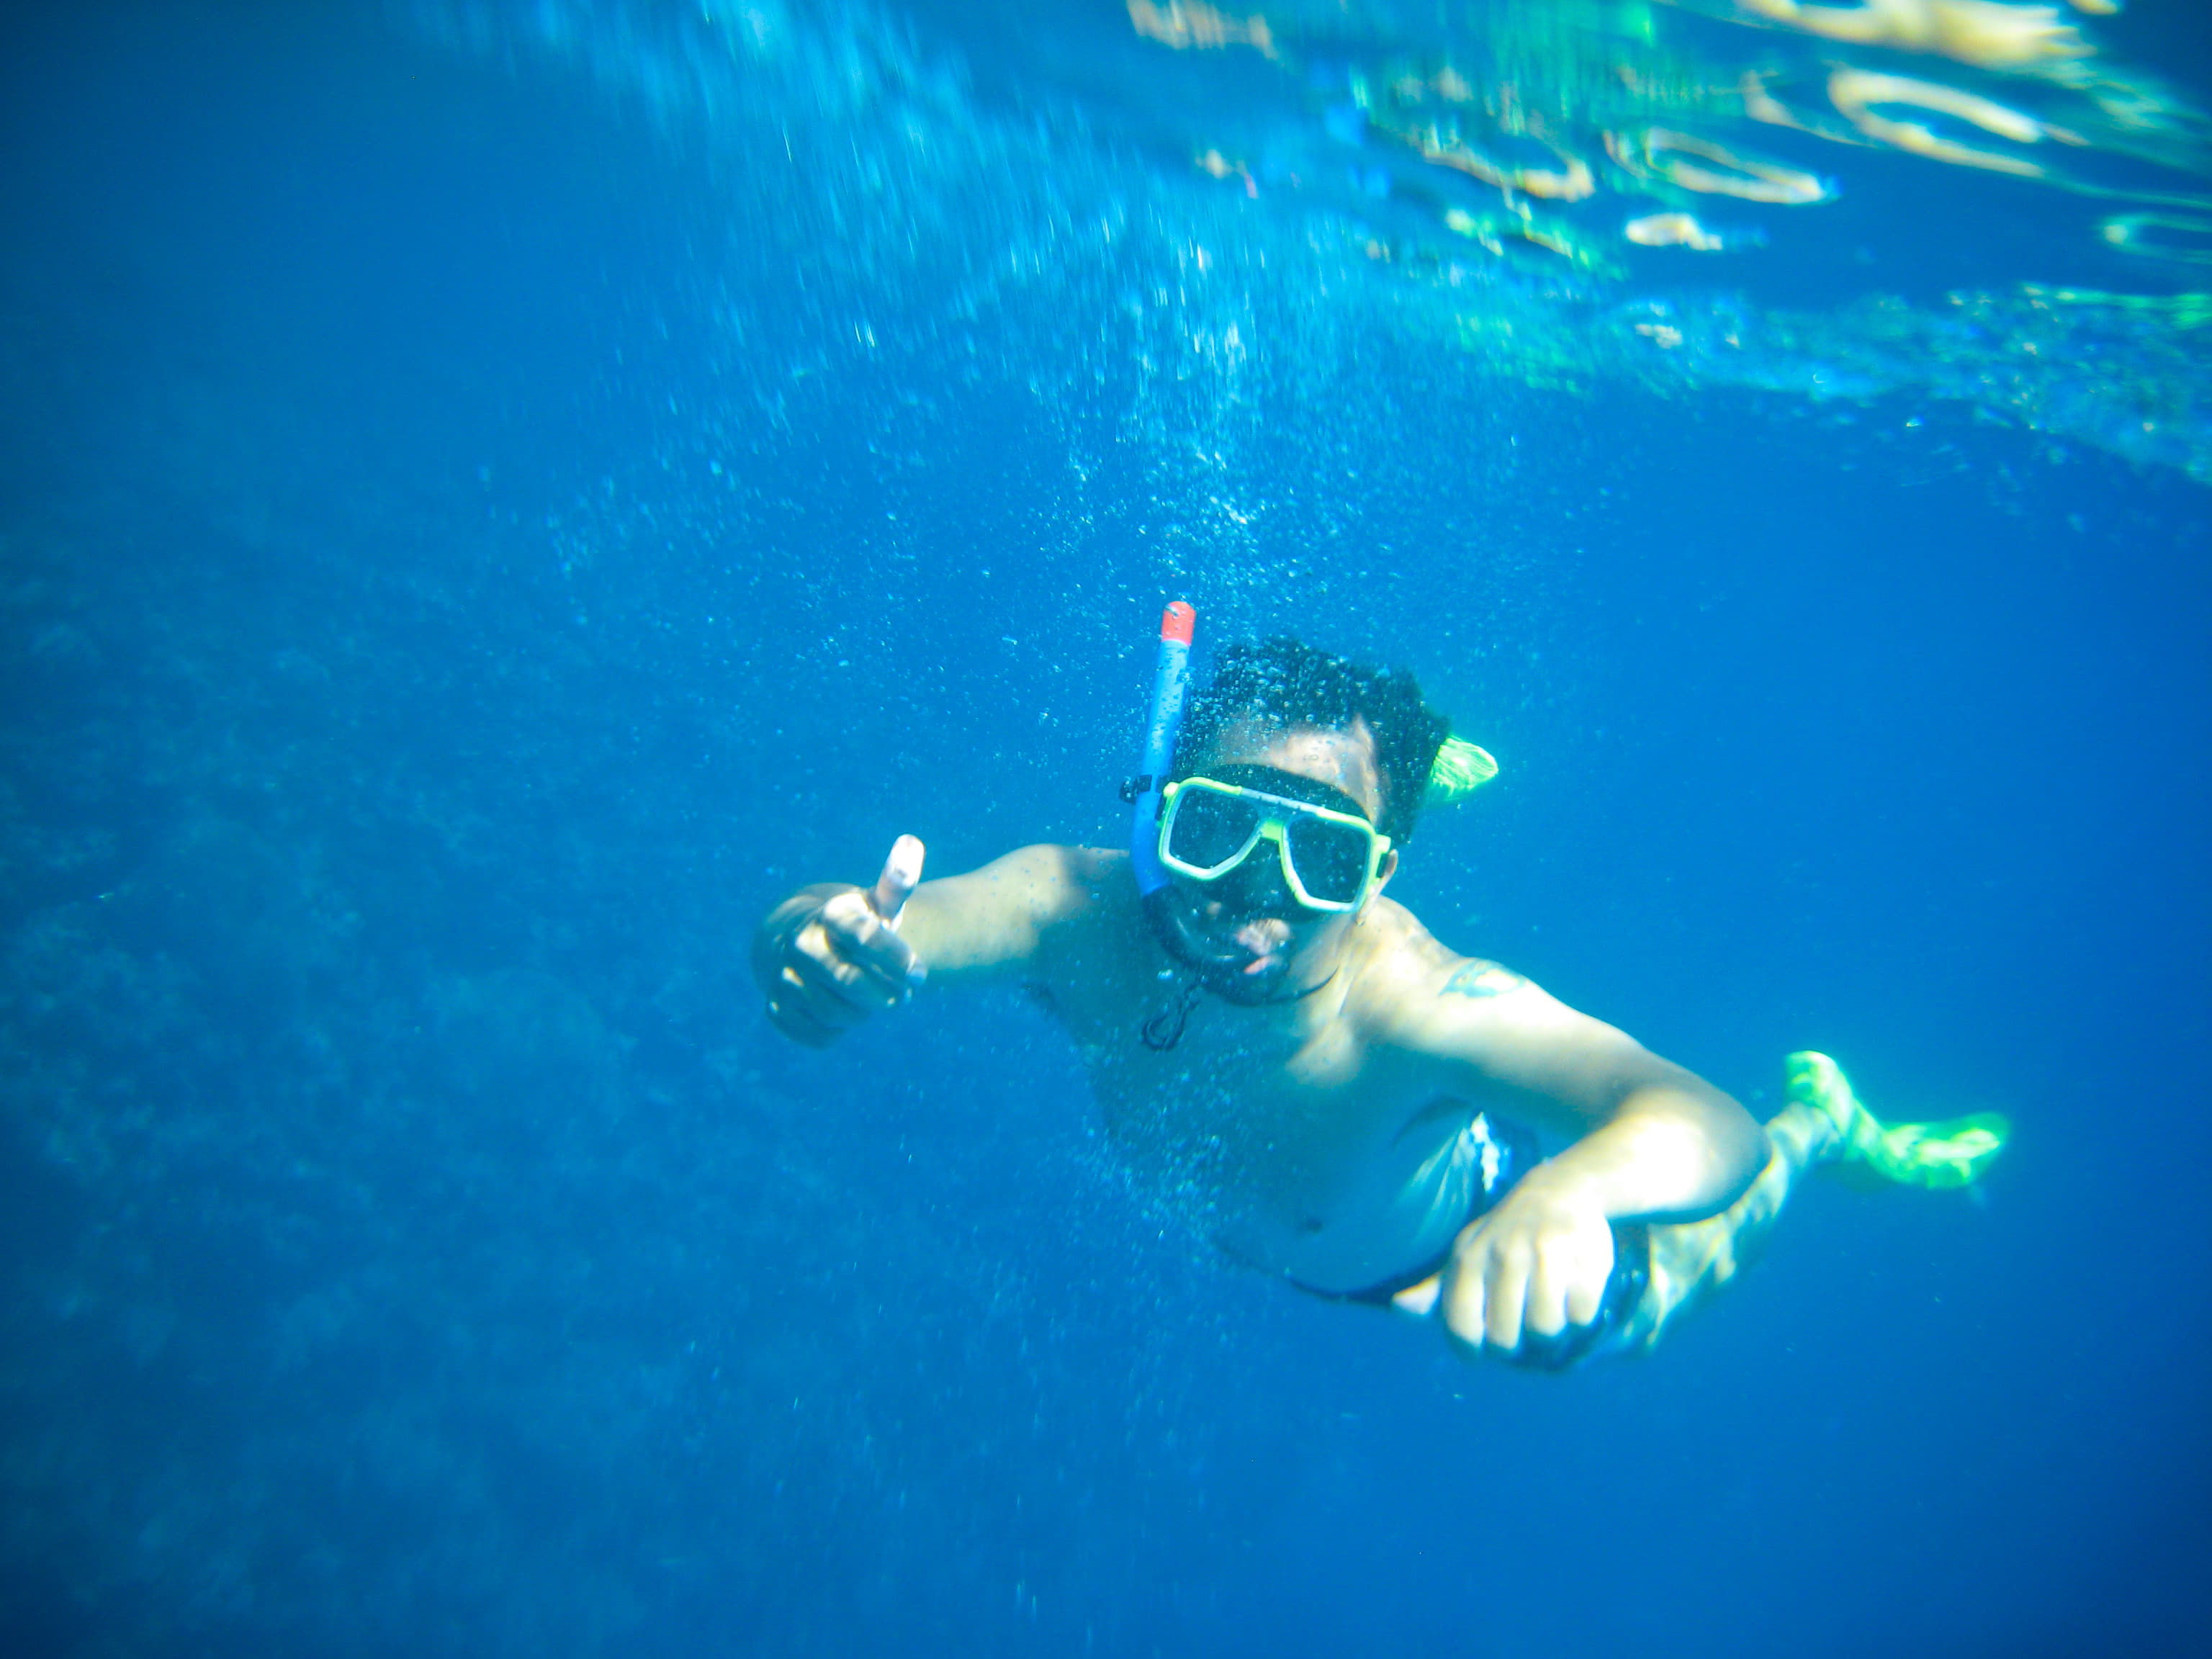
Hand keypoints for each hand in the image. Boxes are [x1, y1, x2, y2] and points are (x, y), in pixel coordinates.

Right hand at [755, 836, 926, 1046]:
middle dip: (884, 995)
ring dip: (862, 1013)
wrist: (803, 943)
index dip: (899, 961)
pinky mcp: (777, 1008)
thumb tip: (911, 844)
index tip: (919, 974)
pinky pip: (821, 1035)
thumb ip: (897, 882)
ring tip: (867, 999)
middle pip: (853, 984)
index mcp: (831, 913)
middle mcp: (800, 942)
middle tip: (899, 994)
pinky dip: (838, 1029)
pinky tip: (838, 1010)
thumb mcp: (878, 906)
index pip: (868, 938)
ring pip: (838, 1014)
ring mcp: (783, 976)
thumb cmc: (855, 927)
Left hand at [1392, 1170, 1614, 1355]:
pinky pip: (1582, 1315)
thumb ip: (1435, 1292)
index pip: (1461, 1327)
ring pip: (1545, 1329)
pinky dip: (1579, 1315)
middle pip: (1505, 1339)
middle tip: (1519, 1325)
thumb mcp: (1465, 1258)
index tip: (1481, 1345)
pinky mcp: (1585, 1254)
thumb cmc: (1503, 1239)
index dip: (1471, 1349)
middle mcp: (1503, 1253)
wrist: (1560, 1190)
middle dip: (1513, 1344)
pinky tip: (1572, 1293)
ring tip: (1548, 1310)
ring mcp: (1545, 1251)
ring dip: (1549, 1332)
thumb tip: (1398, 1308)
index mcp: (1468, 1257)